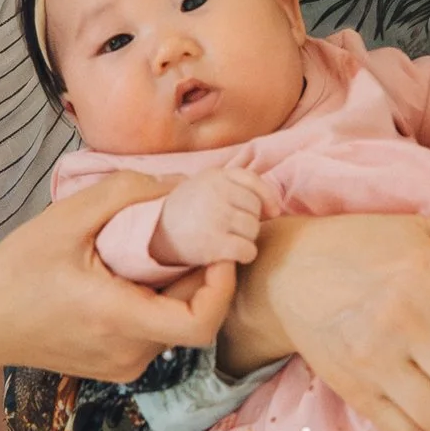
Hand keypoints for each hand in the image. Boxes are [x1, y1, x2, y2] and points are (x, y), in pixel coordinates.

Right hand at [0, 177, 237, 382]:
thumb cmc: (13, 271)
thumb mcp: (65, 218)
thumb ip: (126, 192)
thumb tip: (180, 184)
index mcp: (117, 320)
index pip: (200, 323)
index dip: (222, 285)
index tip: (218, 246)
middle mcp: (128, 353)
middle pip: (193, 316)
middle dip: (201, 272)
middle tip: (189, 231)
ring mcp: (123, 366)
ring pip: (176, 324)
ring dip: (179, 285)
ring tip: (155, 248)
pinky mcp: (116, 367)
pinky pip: (156, 332)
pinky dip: (158, 301)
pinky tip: (133, 272)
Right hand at [149, 169, 265, 271]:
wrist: (153, 233)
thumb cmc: (188, 210)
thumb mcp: (206, 185)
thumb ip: (237, 186)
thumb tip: (276, 209)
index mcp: (214, 176)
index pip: (253, 182)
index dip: (267, 198)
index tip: (271, 211)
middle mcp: (215, 193)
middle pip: (255, 209)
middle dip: (251, 221)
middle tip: (234, 228)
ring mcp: (214, 218)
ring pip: (253, 230)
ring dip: (247, 239)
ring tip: (230, 239)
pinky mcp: (212, 244)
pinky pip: (248, 250)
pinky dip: (245, 255)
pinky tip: (233, 254)